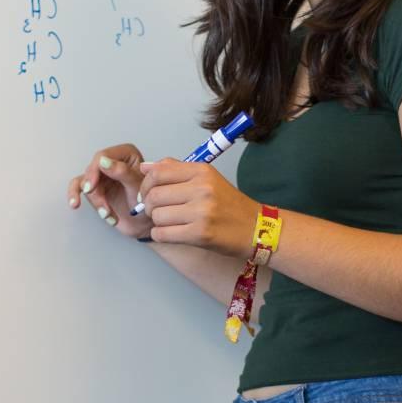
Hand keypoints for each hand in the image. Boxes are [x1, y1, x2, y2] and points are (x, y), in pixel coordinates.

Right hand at [66, 144, 152, 238]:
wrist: (145, 222)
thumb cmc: (146, 202)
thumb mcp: (137, 186)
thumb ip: (122, 172)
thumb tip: (103, 161)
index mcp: (126, 155)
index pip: (103, 156)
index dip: (94, 170)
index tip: (91, 187)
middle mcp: (112, 161)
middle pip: (92, 170)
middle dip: (95, 191)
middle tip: (100, 205)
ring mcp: (101, 175)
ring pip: (86, 182)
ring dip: (96, 201)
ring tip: (106, 214)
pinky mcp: (94, 188)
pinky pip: (78, 187)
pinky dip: (75, 196)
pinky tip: (74, 204)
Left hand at [138, 159, 262, 256]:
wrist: (257, 228)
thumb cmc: (229, 205)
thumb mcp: (207, 179)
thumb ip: (175, 170)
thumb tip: (144, 167)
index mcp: (202, 171)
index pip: (158, 172)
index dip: (146, 184)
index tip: (149, 193)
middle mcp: (202, 188)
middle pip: (154, 195)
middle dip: (149, 206)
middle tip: (157, 211)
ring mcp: (201, 212)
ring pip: (157, 216)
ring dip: (157, 222)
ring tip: (169, 223)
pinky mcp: (200, 234)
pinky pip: (162, 234)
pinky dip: (160, 235)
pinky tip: (171, 233)